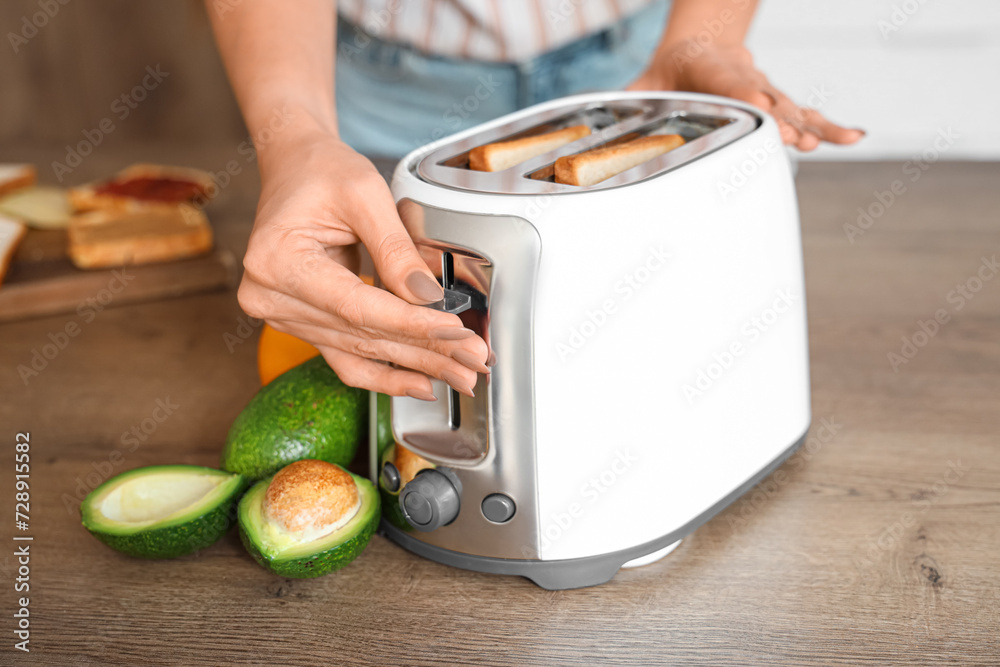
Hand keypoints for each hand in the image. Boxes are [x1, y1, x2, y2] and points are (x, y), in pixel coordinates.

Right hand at [238, 130, 489, 397]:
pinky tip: (422, 382)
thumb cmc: (321, 172)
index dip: (410, 324)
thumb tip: (428, 298)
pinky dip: (385, 374)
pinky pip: (345, 358)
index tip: (455, 332)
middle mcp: (270, 296)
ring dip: (415, 366)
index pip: (356, 305)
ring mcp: (282, 315)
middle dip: (425, 351)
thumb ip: (396, 248)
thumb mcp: (364, 194)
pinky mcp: (300, 323)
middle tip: (474, 361)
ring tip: (462, 373)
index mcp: (277, 261)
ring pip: (360, 352)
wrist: (294, 167)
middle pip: (362, 335)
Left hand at [628, 42, 863, 150]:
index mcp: (717, 74)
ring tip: (834, 138)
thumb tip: (600, 120)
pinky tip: (854, 137)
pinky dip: (829, 127)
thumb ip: (629, 102)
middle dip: (783, 120)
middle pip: (770, 101)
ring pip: (794, 109)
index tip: (762, 106)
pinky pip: (806, 116)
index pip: (735, 85)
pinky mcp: (778, 105)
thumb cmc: (674, 72)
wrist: (701, 46)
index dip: (749, 97)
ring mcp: (767, 94)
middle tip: (794, 138)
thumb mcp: (646, 83)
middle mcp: (749, 83)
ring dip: (812, 126)